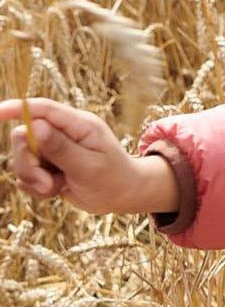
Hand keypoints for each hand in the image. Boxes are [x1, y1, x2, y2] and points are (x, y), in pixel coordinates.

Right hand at [0, 97, 176, 214]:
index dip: (17, 109)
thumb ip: (61, 148)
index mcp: (79, 125)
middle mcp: (64, 133)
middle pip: (24, 137)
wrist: (124, 197)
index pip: (43, 109)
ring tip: (56, 187)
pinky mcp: (49, 165)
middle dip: (28, 163)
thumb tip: (36, 126)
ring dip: (34, 178)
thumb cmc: (114, 179)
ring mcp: (55, 149)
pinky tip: (57, 190)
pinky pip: (27, 175)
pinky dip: (37, 187)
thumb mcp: (89, 166)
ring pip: (22, 158)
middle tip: (47, 183)